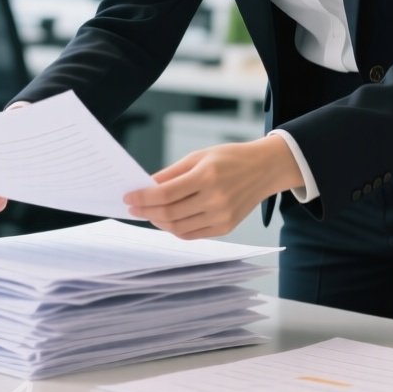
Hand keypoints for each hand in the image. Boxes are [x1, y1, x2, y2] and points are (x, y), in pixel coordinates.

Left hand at [124, 137, 302, 239]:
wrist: (264, 169)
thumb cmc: (230, 158)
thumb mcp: (199, 156)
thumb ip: (171, 173)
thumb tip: (146, 186)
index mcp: (207, 176)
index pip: (165, 193)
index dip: (143, 197)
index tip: (128, 198)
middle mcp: (215, 199)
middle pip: (169, 213)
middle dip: (146, 211)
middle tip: (134, 207)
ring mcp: (221, 216)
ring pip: (178, 228)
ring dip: (158, 222)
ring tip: (149, 213)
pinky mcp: (226, 228)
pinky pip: (192, 235)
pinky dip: (175, 229)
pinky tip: (168, 220)